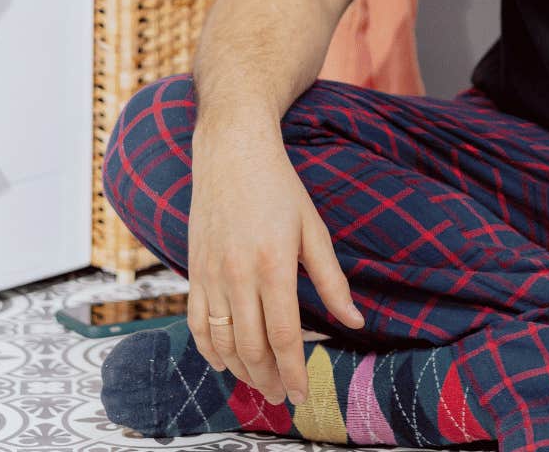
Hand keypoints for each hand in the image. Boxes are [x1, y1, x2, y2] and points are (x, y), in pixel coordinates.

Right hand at [186, 111, 364, 404]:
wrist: (231, 152)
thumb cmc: (279, 188)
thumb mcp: (314, 230)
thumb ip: (332, 281)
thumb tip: (355, 321)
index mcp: (274, 265)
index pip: (285, 335)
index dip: (294, 371)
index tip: (302, 395)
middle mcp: (238, 275)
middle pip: (252, 347)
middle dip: (269, 379)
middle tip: (284, 396)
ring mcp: (211, 274)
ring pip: (222, 341)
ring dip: (241, 370)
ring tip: (260, 384)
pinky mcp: (193, 270)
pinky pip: (196, 323)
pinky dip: (209, 349)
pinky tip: (224, 363)